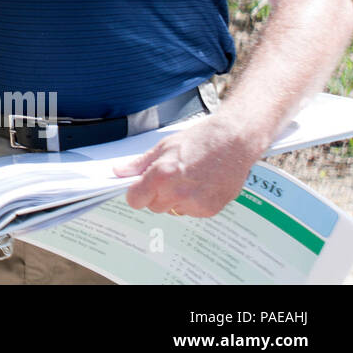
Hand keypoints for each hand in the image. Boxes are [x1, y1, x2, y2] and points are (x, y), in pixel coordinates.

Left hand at [114, 116, 261, 216]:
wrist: (233, 142)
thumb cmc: (199, 140)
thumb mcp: (163, 146)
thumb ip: (139, 164)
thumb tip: (119, 172)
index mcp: (162, 176)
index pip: (135, 200)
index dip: (136, 193)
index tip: (139, 187)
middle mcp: (177, 193)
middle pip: (153, 206)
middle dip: (156, 194)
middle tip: (169, 177)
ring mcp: (195, 204)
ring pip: (172, 210)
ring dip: (174, 199)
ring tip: (187, 178)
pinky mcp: (209, 210)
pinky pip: (190, 212)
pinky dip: (191, 202)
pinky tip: (200, 185)